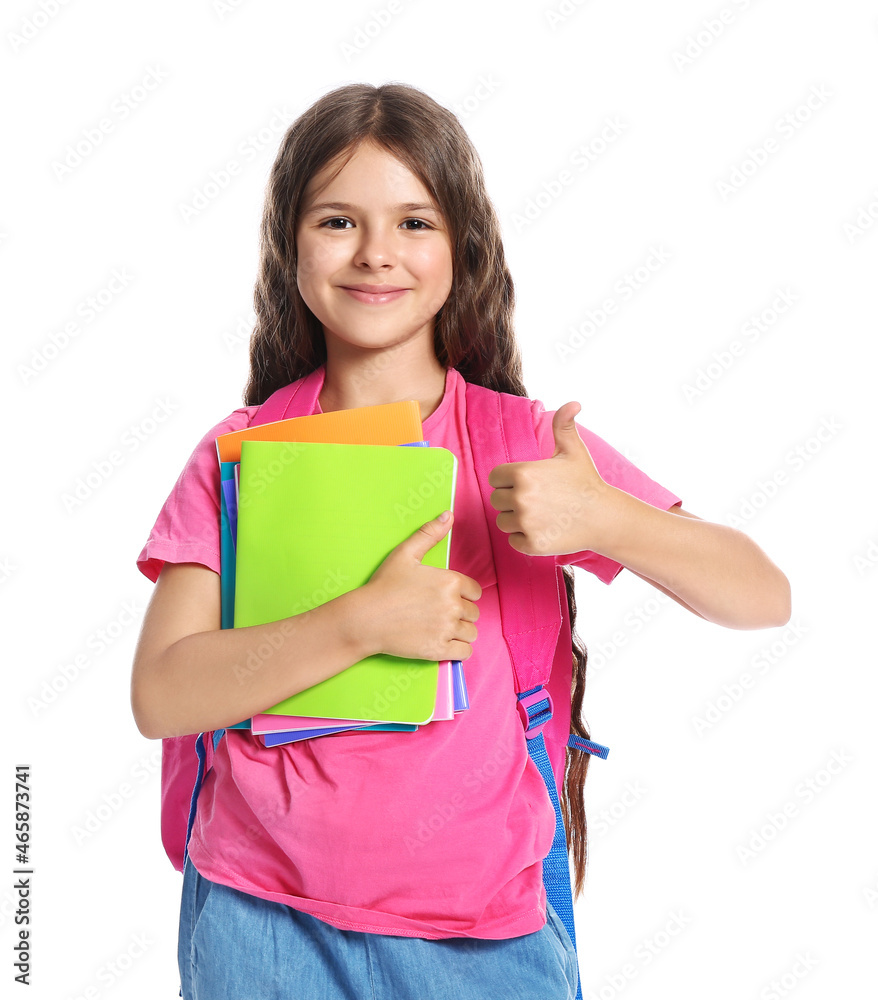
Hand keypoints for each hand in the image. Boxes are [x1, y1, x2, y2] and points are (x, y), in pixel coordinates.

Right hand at [360, 512, 481, 661]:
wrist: (365, 619)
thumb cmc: (384, 586)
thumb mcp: (404, 554)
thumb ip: (429, 534)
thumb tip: (448, 514)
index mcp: (450, 581)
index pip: (475, 591)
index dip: (462, 595)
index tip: (445, 598)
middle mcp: (453, 605)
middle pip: (473, 612)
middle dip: (460, 613)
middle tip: (438, 614)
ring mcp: (447, 629)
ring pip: (471, 632)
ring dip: (460, 631)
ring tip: (440, 628)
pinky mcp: (440, 650)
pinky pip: (465, 652)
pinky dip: (458, 649)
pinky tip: (443, 642)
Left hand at [487, 401, 609, 556]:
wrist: (605, 517)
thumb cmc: (586, 482)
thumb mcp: (573, 450)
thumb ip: (564, 425)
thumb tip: (573, 403)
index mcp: (523, 473)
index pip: (495, 478)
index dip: (508, 480)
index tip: (528, 484)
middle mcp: (520, 498)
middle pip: (496, 500)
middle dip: (512, 500)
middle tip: (539, 500)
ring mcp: (526, 523)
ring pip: (503, 522)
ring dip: (517, 520)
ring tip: (541, 515)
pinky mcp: (532, 544)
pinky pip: (513, 541)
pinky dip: (525, 539)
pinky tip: (545, 530)